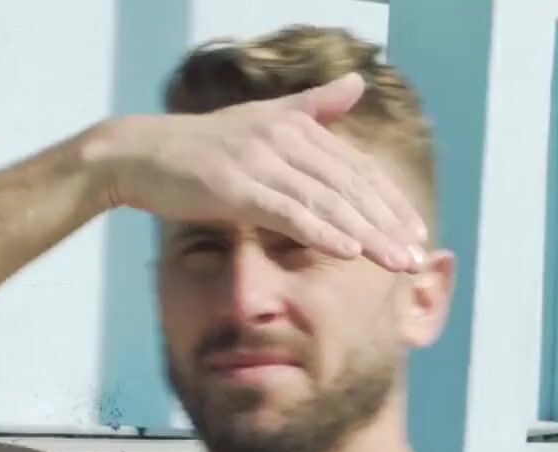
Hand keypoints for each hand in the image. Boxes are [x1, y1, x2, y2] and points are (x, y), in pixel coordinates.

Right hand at [93, 73, 428, 271]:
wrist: (141, 154)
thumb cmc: (203, 145)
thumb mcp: (263, 119)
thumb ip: (314, 106)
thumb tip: (357, 83)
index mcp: (297, 127)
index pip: (357, 170)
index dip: (390, 202)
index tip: (416, 232)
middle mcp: (285, 139)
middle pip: (350, 187)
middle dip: (389, 224)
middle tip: (417, 257)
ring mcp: (260, 161)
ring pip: (327, 202)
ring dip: (367, 235)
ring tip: (397, 261)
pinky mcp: (235, 187)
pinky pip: (287, 213)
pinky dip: (320, 231)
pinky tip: (348, 251)